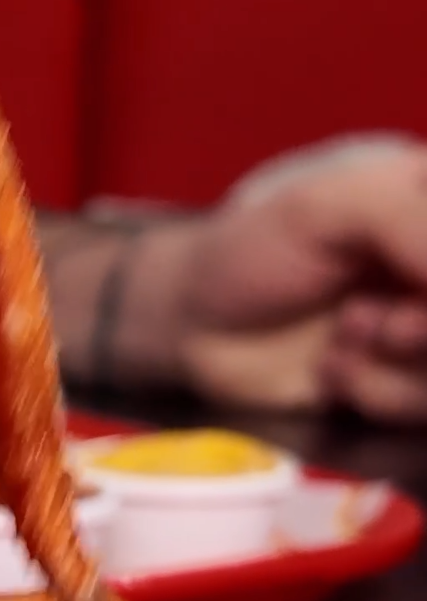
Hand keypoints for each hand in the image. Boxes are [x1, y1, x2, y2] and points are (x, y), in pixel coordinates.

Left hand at [157, 138, 426, 421]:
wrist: (197, 326)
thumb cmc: (257, 247)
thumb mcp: (334, 206)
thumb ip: (414, 223)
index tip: (412, 287)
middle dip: (425, 332)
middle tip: (366, 319)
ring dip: (402, 367)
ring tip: (344, 337)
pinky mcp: (417, 390)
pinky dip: (385, 395)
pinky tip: (337, 369)